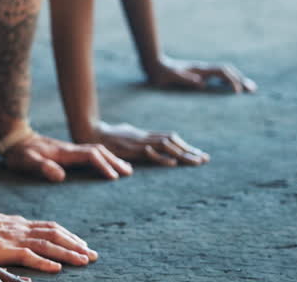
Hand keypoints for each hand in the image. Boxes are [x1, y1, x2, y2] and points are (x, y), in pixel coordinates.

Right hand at [0, 208, 97, 272]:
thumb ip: (9, 231)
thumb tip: (22, 238)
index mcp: (18, 224)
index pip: (50, 228)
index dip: (68, 236)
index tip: (82, 245)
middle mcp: (20, 228)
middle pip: (55, 234)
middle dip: (76, 244)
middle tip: (93, 255)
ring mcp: (13, 238)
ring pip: (48, 244)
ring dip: (68, 253)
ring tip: (85, 260)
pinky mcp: (4, 249)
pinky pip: (28, 255)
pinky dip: (44, 262)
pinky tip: (57, 268)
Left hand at [1, 132, 132, 182]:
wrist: (15, 140)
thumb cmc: (19, 154)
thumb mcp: (26, 161)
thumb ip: (41, 167)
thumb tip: (61, 176)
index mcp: (64, 153)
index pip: (89, 156)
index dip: (102, 165)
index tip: (113, 177)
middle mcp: (70, 150)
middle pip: (98, 151)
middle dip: (114, 161)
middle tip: (128, 173)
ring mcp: (70, 150)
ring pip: (96, 151)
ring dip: (111, 159)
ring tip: (125, 169)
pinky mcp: (68, 153)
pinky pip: (91, 154)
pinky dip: (103, 159)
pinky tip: (107, 166)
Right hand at [85, 120, 208, 165]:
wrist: (91, 132)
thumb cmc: (106, 135)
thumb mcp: (126, 134)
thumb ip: (138, 139)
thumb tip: (146, 144)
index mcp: (145, 135)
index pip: (170, 138)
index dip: (185, 146)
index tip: (198, 154)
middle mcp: (146, 137)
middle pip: (173, 141)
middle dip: (190, 151)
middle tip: (205, 159)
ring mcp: (140, 142)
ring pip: (166, 147)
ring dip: (182, 155)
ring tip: (196, 162)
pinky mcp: (132, 150)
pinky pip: (149, 154)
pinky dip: (162, 159)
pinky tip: (173, 163)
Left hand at [148, 56, 256, 92]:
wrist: (154, 65)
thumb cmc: (162, 73)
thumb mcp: (172, 77)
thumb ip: (186, 79)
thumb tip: (201, 84)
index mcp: (200, 70)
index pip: (221, 73)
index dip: (231, 81)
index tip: (238, 92)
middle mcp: (203, 69)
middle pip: (227, 71)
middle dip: (240, 79)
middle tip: (252, 89)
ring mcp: (202, 71)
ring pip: (224, 73)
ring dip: (236, 79)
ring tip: (247, 88)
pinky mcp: (199, 74)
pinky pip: (217, 77)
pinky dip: (227, 81)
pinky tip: (229, 88)